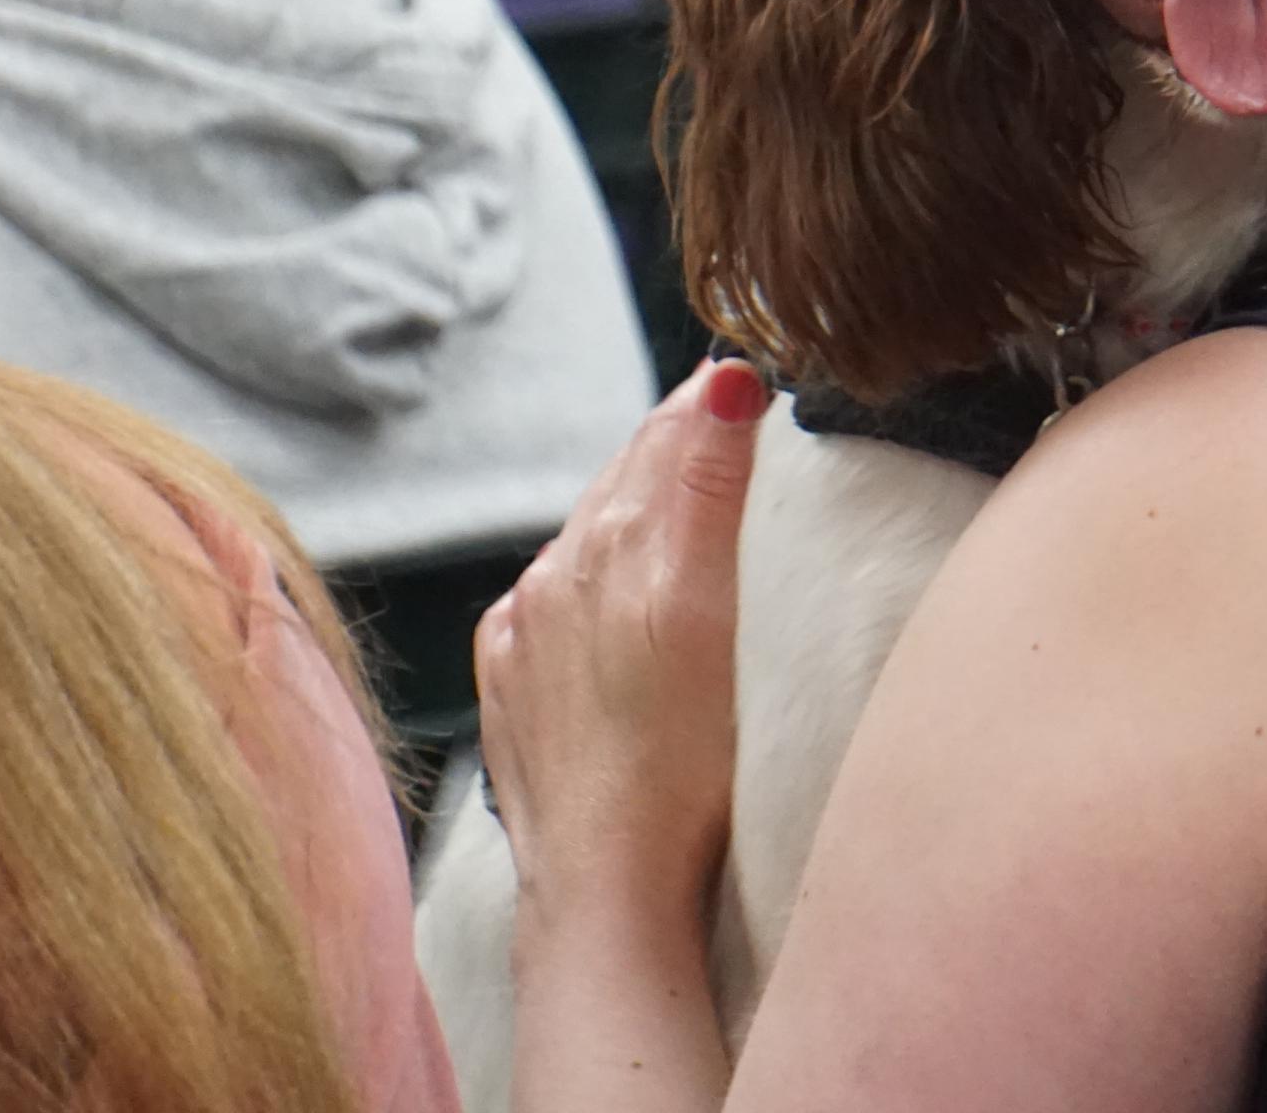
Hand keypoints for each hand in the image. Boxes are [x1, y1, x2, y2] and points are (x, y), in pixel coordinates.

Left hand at [478, 359, 769, 937]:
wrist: (606, 887)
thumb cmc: (686, 769)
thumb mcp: (714, 610)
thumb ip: (710, 487)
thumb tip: (723, 381)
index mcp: (620, 543)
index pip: (675, 429)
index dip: (719, 396)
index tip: (758, 379)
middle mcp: (560, 570)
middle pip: (629, 469)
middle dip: (678, 438)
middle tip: (734, 417)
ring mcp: (525, 623)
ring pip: (592, 526)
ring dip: (636, 499)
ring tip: (687, 496)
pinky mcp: (508, 671)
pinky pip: (553, 588)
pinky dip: (593, 565)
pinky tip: (620, 587)